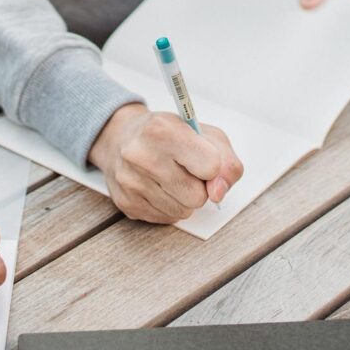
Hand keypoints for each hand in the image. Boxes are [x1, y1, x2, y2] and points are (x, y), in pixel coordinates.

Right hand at [88, 103, 244, 223]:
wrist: (123, 138)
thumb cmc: (170, 135)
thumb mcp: (205, 135)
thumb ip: (226, 162)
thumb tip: (218, 193)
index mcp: (163, 130)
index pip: (211, 167)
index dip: (213, 168)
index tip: (204, 159)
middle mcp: (141, 155)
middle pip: (197, 196)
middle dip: (198, 188)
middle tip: (185, 170)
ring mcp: (130, 181)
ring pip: (182, 211)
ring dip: (183, 199)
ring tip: (171, 178)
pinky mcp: (126, 203)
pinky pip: (166, 218)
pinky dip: (168, 206)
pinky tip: (158, 187)